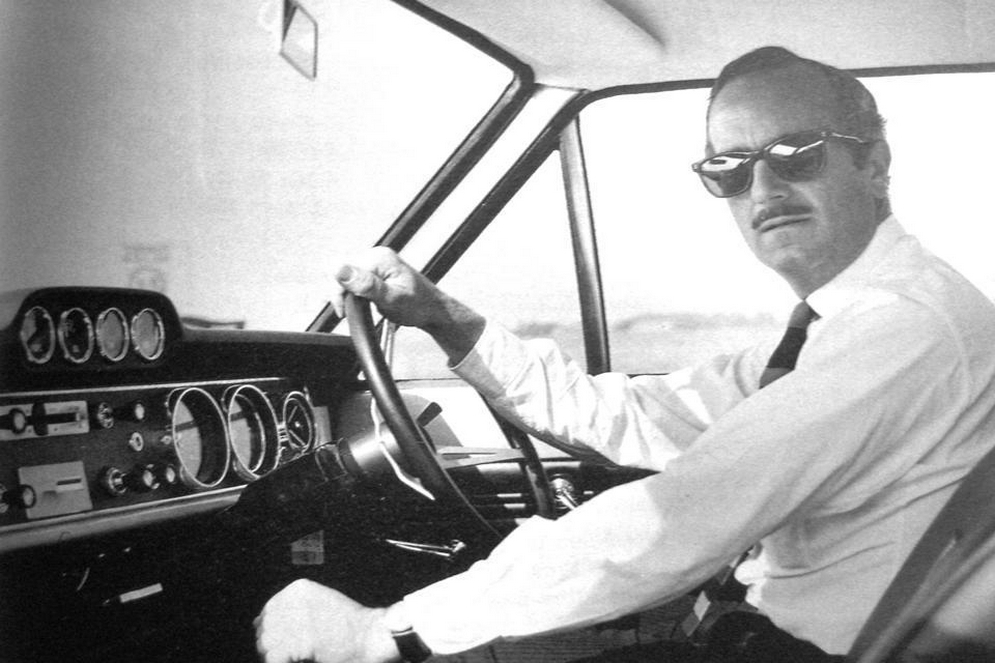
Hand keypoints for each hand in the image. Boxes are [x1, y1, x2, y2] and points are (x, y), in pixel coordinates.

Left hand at [254, 579, 396, 662]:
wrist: (371, 637)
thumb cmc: (348, 626)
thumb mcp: (319, 604)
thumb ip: (291, 609)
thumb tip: (257, 623)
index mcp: (297, 589)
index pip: (268, 611)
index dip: (273, 630)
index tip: (285, 642)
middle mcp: (292, 600)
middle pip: (265, 628)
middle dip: (273, 644)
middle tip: (292, 653)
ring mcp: (294, 620)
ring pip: (267, 645)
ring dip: (277, 655)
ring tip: (298, 656)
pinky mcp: (298, 641)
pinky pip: (275, 658)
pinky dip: (281, 662)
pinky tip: (299, 660)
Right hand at [331, 247, 443, 328]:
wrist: (433, 310)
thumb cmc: (418, 306)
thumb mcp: (391, 299)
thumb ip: (366, 285)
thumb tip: (340, 270)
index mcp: (379, 258)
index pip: (342, 270)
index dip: (338, 293)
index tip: (344, 313)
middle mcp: (376, 255)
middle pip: (342, 272)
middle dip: (342, 294)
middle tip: (352, 313)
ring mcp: (376, 262)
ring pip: (346, 276)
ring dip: (347, 295)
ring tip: (361, 309)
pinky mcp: (375, 270)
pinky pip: (355, 279)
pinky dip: (354, 293)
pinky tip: (363, 303)